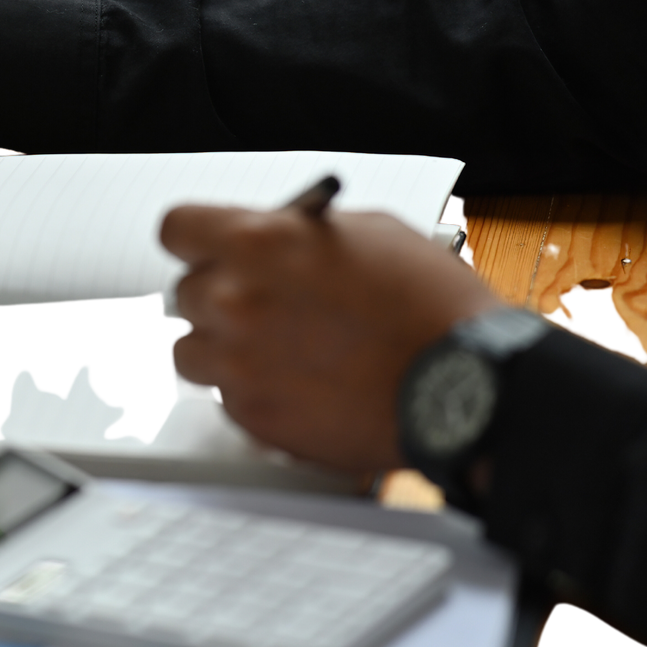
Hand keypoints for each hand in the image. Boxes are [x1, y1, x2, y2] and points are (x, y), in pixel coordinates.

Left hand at [159, 204, 502, 474]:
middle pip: (186, 293)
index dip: (197, 239)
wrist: (469, 387)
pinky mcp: (254, 418)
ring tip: (278, 348)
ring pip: (193, 351)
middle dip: (221, 294)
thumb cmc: (432, 307)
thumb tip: (273, 239)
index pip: (177, 228)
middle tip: (264, 303)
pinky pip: (227, 398)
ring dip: (225, 347)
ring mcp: (239, 365)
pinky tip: (301, 384)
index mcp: (258, 244)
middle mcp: (235, 303)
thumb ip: (299, 234)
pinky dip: (254, 392)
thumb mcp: (369, 233)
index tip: (209, 247)